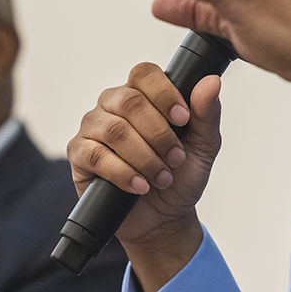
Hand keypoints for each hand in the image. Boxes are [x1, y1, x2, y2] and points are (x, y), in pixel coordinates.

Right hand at [67, 63, 221, 291]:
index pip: (145, 74)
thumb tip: (211, 81)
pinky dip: (124, 173)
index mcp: (142, 94)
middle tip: (176, 158)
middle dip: (159, 134)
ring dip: (145, 157)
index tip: (183, 119)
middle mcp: (112, 104)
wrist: (164, 217)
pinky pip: (96, 156)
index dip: (164, 93)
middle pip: (129, 101)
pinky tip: (140, 186)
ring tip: (162, 177)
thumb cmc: (181, 175)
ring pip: (115, 130)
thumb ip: (206, 112)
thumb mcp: (204, 145)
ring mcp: (93, 127)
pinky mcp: (79, 154)